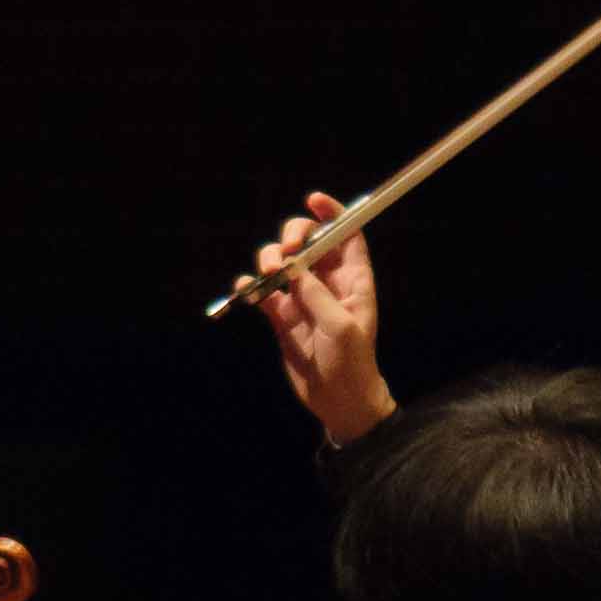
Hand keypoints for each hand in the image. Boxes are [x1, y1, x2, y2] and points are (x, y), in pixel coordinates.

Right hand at [251, 193, 392, 443]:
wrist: (339, 400)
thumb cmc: (352, 363)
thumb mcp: (341, 327)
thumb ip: (317, 294)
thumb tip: (294, 267)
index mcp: (352, 280)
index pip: (346, 235)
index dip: (332, 214)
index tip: (313, 200)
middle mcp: (327, 283)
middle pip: (308, 242)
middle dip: (292, 236)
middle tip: (285, 253)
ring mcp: (303, 298)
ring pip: (281, 263)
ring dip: (269, 260)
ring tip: (266, 276)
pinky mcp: (282, 317)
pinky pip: (262, 293)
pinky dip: (251, 287)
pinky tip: (247, 290)